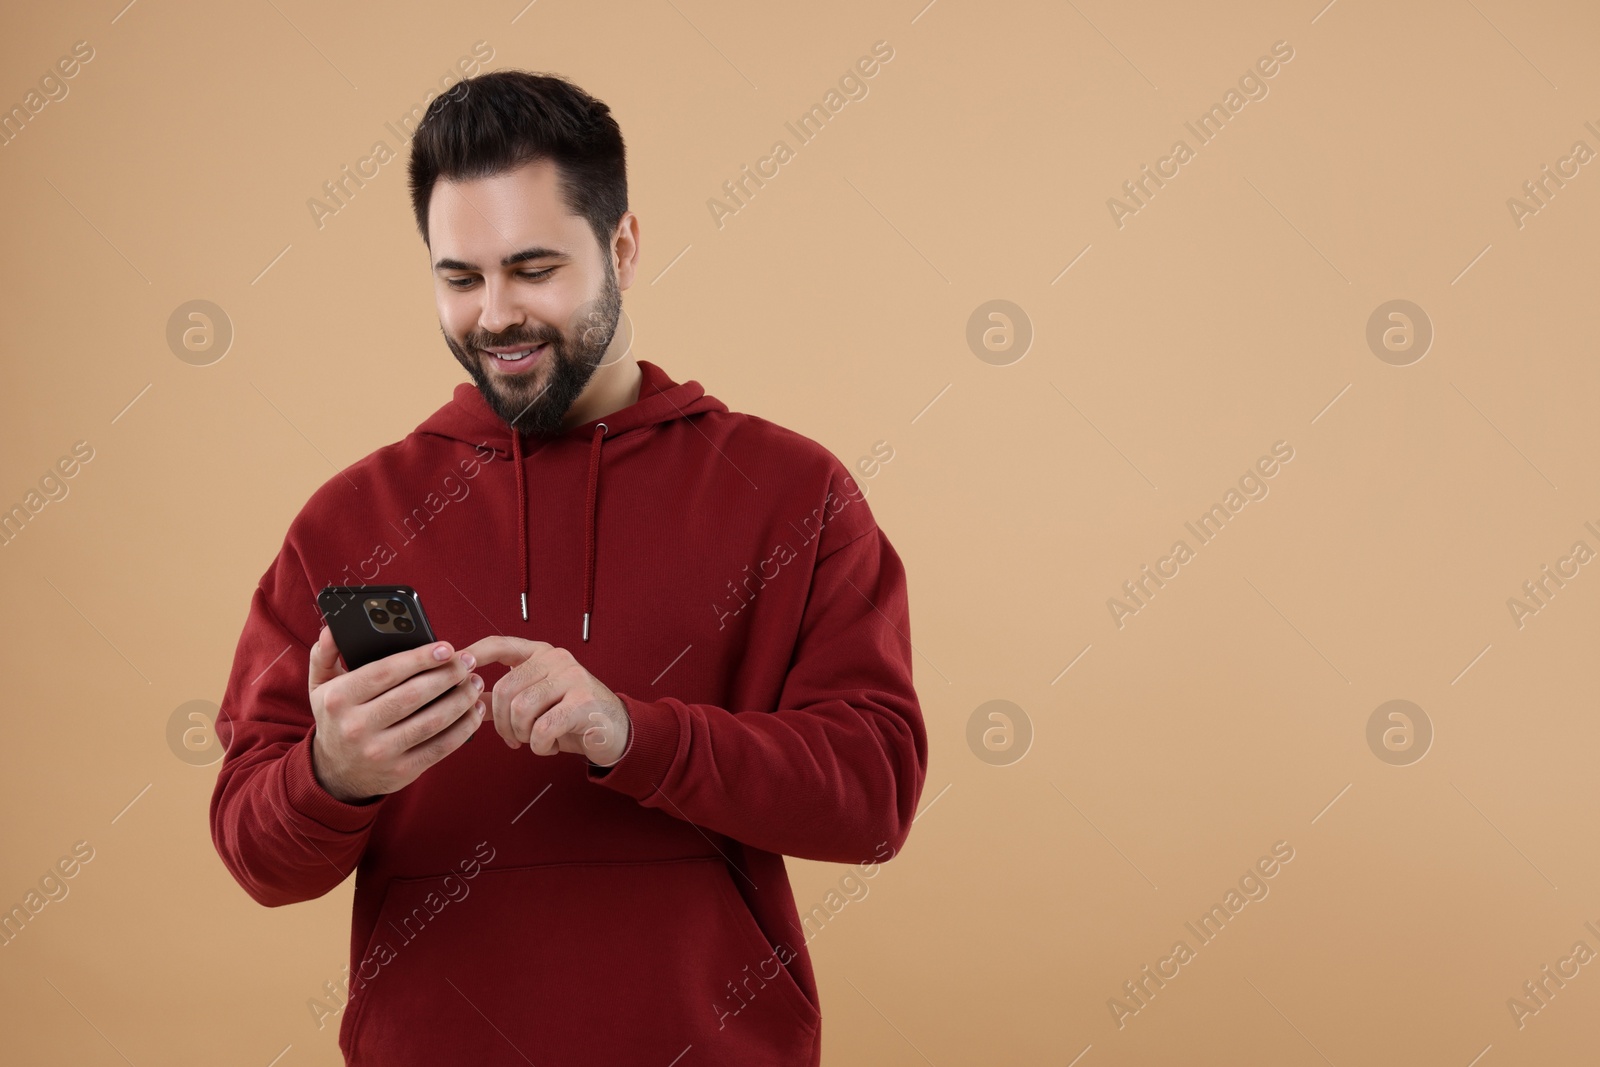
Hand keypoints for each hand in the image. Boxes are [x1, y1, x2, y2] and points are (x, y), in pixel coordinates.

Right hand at [307, 626, 485, 802]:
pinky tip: (474, 711)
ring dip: (460, 700)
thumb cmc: (337, 718)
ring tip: (475, 682)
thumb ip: (325, 654)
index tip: (446, 647)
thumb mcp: (320, 686)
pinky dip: (463, 728)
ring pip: (431, 722)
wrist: (335, 772)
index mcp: (338, 699)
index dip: (419, 659)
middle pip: (413, 696)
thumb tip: (332, 630)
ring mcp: (380, 752)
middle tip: (468, 662)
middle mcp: (356, 727)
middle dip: (447, 676)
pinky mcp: (402, 772)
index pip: (385, 673)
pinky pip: (440, 747)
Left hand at [459, 636, 630, 765]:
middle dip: (501, 723)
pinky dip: (540, 746)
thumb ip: (503, 697)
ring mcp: (572, 677)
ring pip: (521, 710)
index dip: (473, 655)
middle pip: (503, 689)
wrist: (614, 731)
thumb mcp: (535, 702)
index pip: (499, 645)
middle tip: (514, 738)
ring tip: (536, 740)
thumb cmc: (570, 716)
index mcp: (540, 654)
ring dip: (522, 736)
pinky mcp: (584, 702)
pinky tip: (549, 746)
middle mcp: (555, 659)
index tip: (454, 667)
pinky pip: (542, 729)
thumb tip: (466, 696)